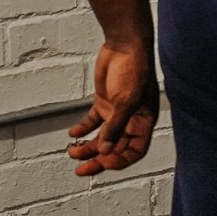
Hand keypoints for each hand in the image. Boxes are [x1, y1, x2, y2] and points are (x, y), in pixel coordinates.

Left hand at [68, 39, 157, 176]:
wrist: (125, 45)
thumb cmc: (134, 70)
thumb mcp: (126, 101)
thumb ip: (115, 127)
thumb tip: (104, 150)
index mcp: (144, 121)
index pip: (135, 150)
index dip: (120, 160)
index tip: (103, 163)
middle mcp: (132, 119)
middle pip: (115, 148)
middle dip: (98, 159)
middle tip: (81, 170)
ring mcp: (117, 111)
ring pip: (102, 137)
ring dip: (87, 147)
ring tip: (72, 152)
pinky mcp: (105, 101)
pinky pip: (93, 121)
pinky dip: (83, 129)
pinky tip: (73, 134)